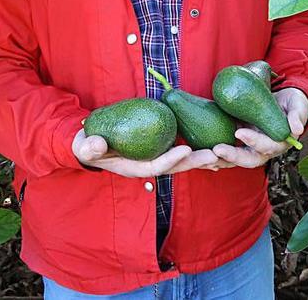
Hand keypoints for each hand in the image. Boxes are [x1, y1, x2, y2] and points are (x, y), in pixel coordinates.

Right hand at [72, 130, 230, 176]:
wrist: (91, 146)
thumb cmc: (89, 147)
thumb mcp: (85, 147)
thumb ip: (90, 147)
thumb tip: (96, 145)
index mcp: (135, 168)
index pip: (157, 166)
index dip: (171, 159)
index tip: (185, 148)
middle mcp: (149, 165)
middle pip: (177, 165)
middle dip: (196, 160)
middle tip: (216, 153)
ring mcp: (156, 158)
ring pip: (183, 160)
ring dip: (202, 156)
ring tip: (222, 150)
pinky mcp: (160, 149)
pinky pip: (181, 149)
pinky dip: (196, 147)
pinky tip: (212, 139)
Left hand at [211, 88, 307, 168]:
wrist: (283, 101)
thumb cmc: (292, 104)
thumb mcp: (298, 106)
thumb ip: (297, 116)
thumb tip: (297, 129)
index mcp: (278, 144)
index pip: (266, 147)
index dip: (254, 141)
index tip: (240, 132)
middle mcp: (263, 150)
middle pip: (247, 159)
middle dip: (232, 156)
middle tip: (217, 150)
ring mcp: (250, 148)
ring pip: (234, 160)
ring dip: (220, 160)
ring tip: (204, 156)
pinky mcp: (239, 141)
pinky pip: (226, 151)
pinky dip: (215, 154)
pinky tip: (200, 152)